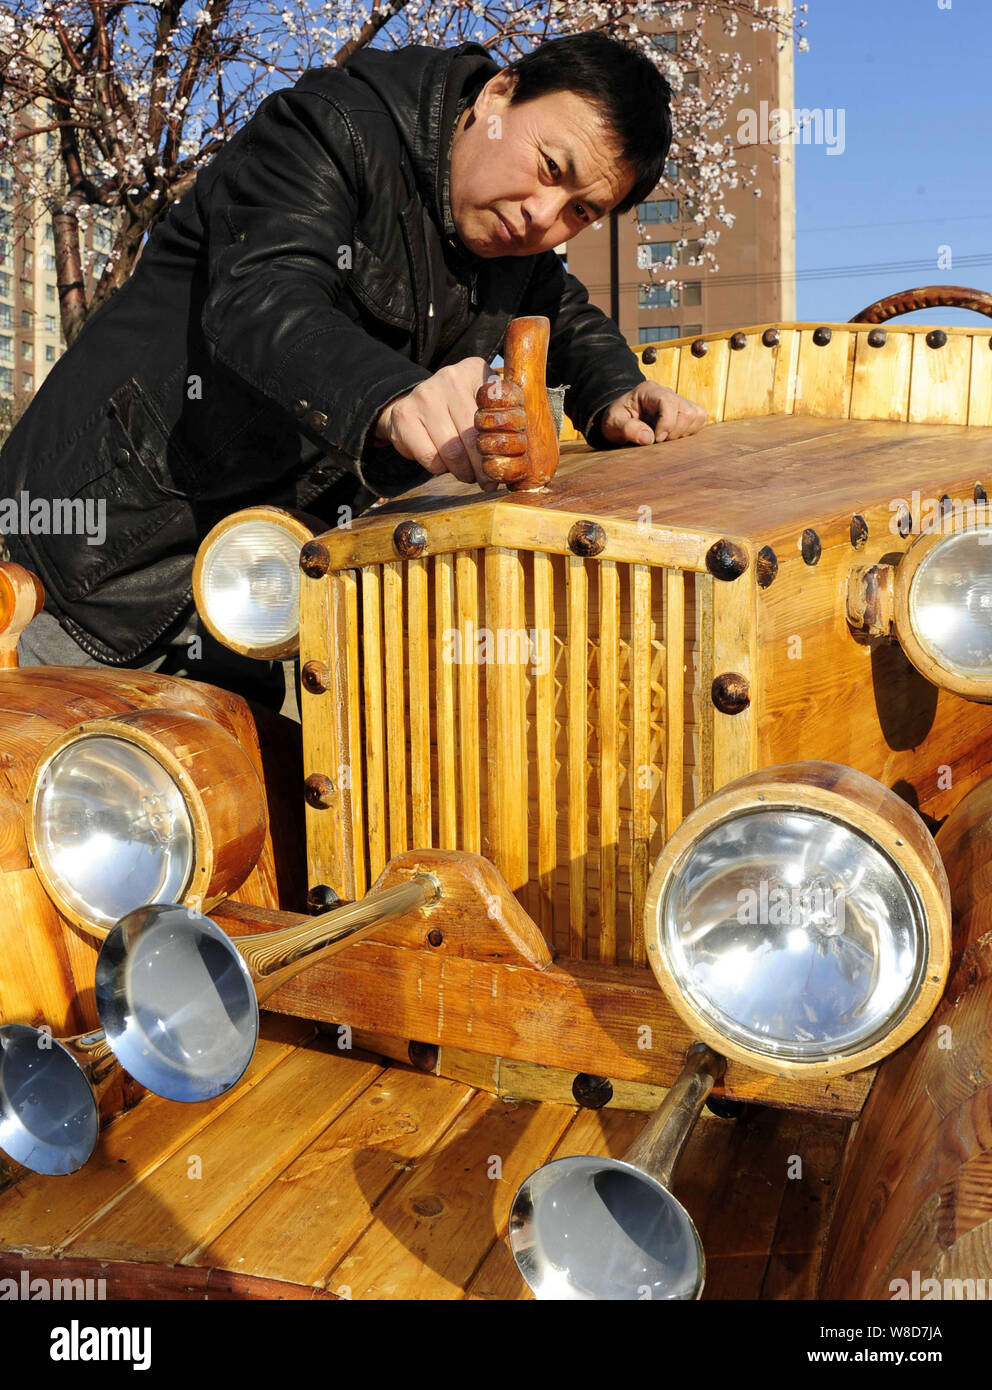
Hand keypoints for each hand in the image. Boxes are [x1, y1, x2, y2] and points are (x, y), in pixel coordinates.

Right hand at [374, 357, 499, 490]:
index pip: (494, 418)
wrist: (412, 407)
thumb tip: (521, 455)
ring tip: (467, 475)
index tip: (502, 464)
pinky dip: (439, 468)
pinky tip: (443, 464)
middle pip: (473, 438)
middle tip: (487, 482)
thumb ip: (503, 415)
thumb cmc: (457, 410)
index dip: (499, 448)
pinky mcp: (404, 415)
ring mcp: (424, 394)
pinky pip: (430, 457)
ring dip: (462, 472)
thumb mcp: (482, 402)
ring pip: (452, 452)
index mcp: (474, 371)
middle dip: (482, 468)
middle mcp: (449, 378)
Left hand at [598, 381, 705, 445]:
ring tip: (665, 438)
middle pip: (686, 411)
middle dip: (674, 431)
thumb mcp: (613, 424)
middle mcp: (667, 392)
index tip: (657, 439)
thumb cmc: (618, 419)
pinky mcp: (686, 412)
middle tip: (658, 440)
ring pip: (696, 415)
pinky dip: (689, 432)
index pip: (668, 401)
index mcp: (649, 390)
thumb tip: (648, 438)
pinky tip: (673, 436)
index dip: (667, 422)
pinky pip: (699, 420)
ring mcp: (679, 401)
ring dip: (683, 432)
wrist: (622, 420)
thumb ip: (627, 429)